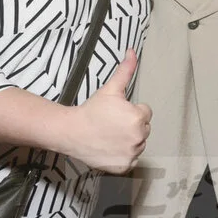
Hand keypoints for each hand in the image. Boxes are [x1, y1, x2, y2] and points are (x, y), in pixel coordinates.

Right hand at [65, 49, 151, 173]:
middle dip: (131, 125)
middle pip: (143, 129)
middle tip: (112, 124)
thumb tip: (132, 51)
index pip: (145, 113)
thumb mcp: (110, 89)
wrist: (71, 132)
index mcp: (138, 117)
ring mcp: (132, 153)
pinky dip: (123, 155)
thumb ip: (125, 70)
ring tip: (110, 135)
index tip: (116, 113)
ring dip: (129, 140)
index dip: (131, 111)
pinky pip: (132, 159)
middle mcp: (138, 137)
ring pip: (138, 144)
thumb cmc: (91, 110)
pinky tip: (110, 147)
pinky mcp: (125, 167)